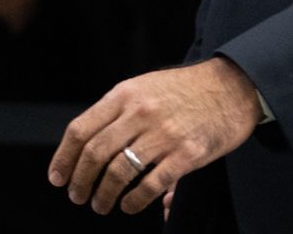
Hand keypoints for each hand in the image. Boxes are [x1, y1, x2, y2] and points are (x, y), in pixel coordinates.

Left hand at [49, 57, 260, 215]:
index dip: (64, 158)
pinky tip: (129, 205)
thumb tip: (93, 149)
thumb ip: (118, 112)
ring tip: (101, 205)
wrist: (235, 86)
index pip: (81, 129)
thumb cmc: (187, 89)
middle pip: (95, 154)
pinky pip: (150, 185)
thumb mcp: (146, 87)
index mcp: (126, 94)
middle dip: (80, 182)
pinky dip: (134, 201)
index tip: (58, 178)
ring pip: (118, 172)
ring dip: (103, 195)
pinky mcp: (187, 154)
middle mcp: (141, 112)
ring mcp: (164, 134)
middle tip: (78, 196)